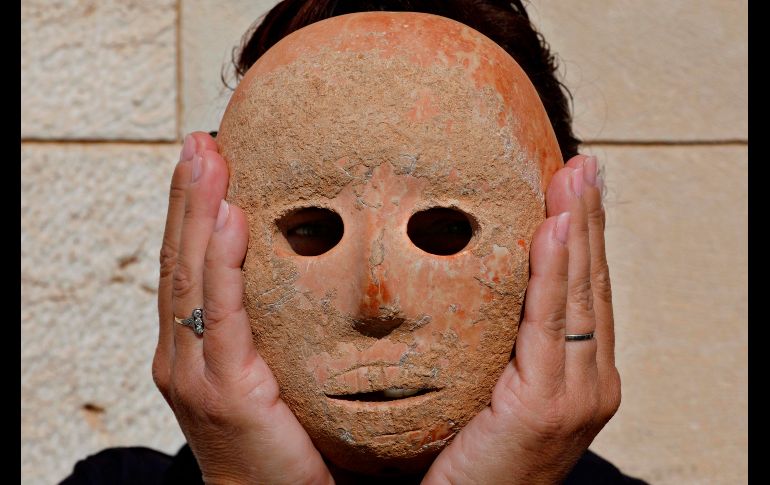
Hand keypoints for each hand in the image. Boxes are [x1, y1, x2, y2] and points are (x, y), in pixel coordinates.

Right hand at [152, 132, 332, 484]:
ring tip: (207, 156)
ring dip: (198, 211)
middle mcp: (185, 354)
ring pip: (192, 275)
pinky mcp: (224, 392)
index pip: (195, 266)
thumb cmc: (286, 447)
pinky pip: (221, 315)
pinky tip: (232, 218)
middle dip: (190, 196)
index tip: (213, 160)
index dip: (198, 211)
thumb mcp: (279, 374)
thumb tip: (330, 274)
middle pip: (183, 259)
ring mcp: (196, 372)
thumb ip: (286, 327)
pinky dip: (223, 264)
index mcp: (198, 347)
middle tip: (203, 140)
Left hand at [422, 155, 620, 483]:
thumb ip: (496, 347)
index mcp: (577, 379)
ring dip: (577, 230)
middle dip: (587, 220)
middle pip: (589, 285)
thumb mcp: (488, 392)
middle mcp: (590, 384)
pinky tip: (554, 227)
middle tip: (582, 164)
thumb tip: (467, 294)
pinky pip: (548, 322)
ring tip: (575, 176)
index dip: (580, 241)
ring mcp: (575, 397)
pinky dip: (553, 271)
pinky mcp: (546, 408)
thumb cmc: (462, 460)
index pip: (581, 295)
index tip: (572, 189)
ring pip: (577, 295)